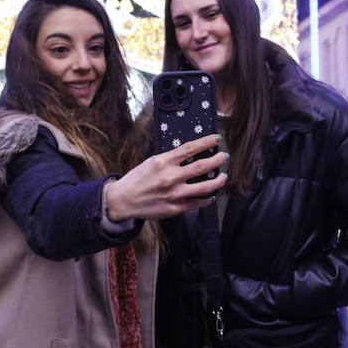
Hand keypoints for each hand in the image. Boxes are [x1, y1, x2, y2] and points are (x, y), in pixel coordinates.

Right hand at [105, 134, 228, 221]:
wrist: (123, 200)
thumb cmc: (137, 179)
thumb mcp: (151, 161)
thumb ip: (170, 158)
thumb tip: (191, 153)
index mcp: (163, 161)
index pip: (190, 148)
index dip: (206, 142)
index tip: (216, 138)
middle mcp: (170, 177)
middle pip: (201, 167)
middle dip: (217, 160)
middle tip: (224, 157)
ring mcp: (173, 194)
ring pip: (204, 187)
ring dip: (218, 181)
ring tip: (223, 177)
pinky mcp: (174, 208)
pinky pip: (196, 204)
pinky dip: (207, 200)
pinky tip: (211, 196)